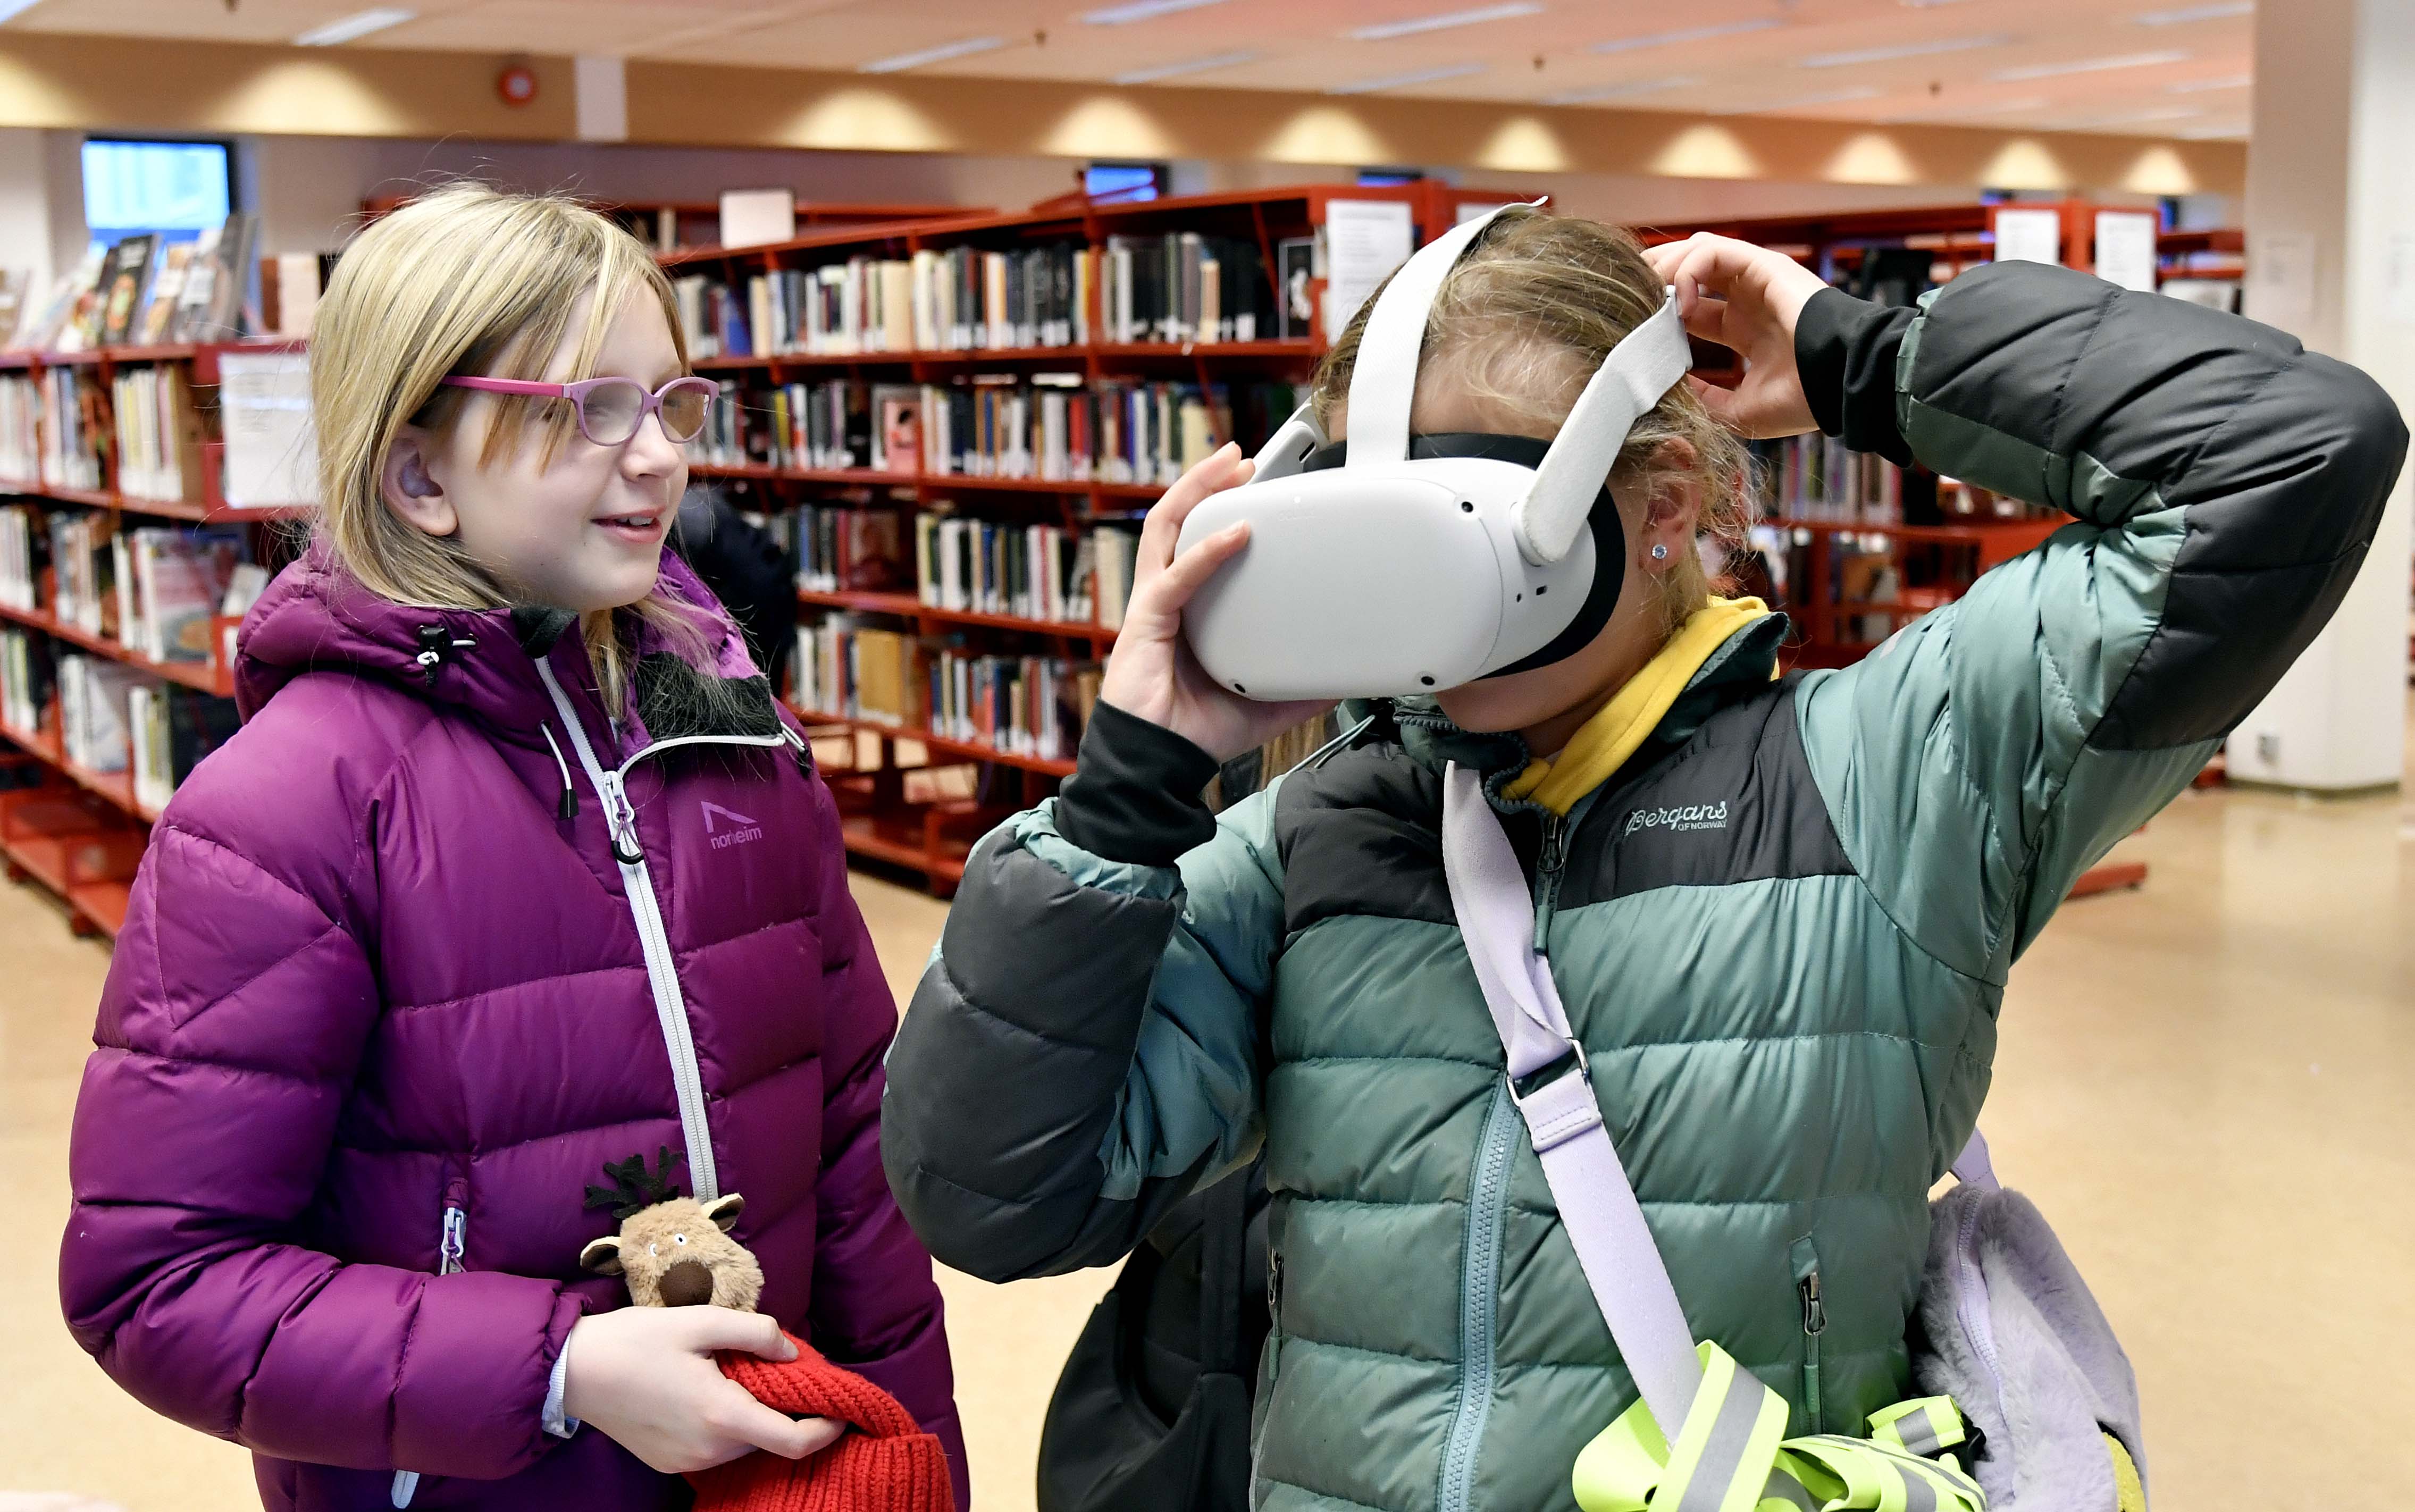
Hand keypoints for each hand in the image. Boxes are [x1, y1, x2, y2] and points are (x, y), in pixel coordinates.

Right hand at [562, 1308, 845, 1473]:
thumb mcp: (700, 1322)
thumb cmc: (635, 1341)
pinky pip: (715, 1447)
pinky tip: (712, 1391)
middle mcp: (708, 1450)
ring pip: (742, 1443)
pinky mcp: (668, 1462)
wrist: (572, 1371)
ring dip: (754, 1414)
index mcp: (722, 1417)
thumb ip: (755, 1333)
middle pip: (768, 1439)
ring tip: (742, 1373)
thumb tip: (793, 1350)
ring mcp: (685, 1462)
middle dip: (787, 1410)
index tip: (842, 1406)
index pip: (794, 1441)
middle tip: (782, 1370)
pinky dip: (727, 1424)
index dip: (827, 1428)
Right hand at [1099, 441, 1335, 762]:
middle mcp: (1165, 598)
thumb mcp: (1264, 702)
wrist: (1156, 764)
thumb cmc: (1194, 732)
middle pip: (1177, 520)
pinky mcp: (1146, 622)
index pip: (1197, 544)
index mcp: (1187, 610)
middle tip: (1242, 459)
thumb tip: (1344, 674)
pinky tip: (1237, 534)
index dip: (1221, 510)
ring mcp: (1152, 605)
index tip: (1258, 489)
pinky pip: (1177, 577)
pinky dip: (1208, 552)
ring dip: (1198, 491)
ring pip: (1167, 529)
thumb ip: (1298, 683)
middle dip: (1206, 482)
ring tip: (1229, 466)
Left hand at [1642, 233, 1832, 439]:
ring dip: (1664, 268)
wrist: (1843, 385)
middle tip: (1626, 302)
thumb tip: (1667, 391)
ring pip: (1697, 251)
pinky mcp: (1764, 265)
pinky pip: (1714, 250)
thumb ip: (1705, 399)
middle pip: (1689, 272)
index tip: (1633, 331)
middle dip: (1654, 281)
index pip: (1690, 307)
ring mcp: (1756, 279)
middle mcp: (1747, 298)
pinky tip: (1678, 303)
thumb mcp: (1740, 410)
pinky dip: (1688, 269)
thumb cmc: (1805, 399)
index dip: (1659, 314)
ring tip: (1643, 294)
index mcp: (1743, 327)